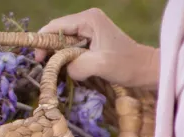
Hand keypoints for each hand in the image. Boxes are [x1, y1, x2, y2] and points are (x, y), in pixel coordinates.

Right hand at [35, 8, 158, 87]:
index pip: (57, 26)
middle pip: (59, 33)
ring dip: (59, 56)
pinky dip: (69, 59)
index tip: (37, 59)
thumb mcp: (101, 65)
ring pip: (66, 42)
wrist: (146, 69)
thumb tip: (64, 70)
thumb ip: (78, 65)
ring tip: (54, 71)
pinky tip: (67, 70)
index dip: (43, 41)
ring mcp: (91, 31)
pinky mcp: (94, 42)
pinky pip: (74, 49)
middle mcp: (88, 21)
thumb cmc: (127, 65)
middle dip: (50, 49)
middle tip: (43, 68)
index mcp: (88, 19)